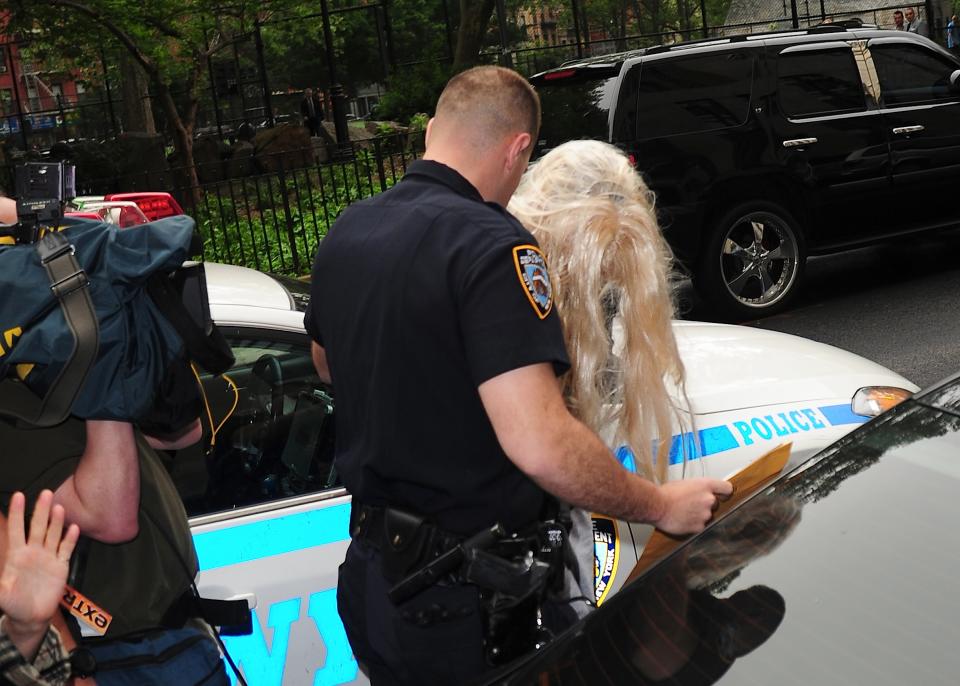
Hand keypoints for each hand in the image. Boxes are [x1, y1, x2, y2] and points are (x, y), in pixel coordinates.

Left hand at [0, 490, 79, 659]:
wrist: (32, 617)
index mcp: (17, 556)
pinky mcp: (61, 566)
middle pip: (38, 527)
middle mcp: (33, 552)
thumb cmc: (13, 605)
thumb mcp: (2, 594)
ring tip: (59, 508)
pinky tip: (74, 528)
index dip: (18, 513)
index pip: (17, 530)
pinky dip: (70, 539)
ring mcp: (48, 557)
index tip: (19, 496)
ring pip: (53, 535)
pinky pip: (66, 549)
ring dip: (57, 521)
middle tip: (46, 493)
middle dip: (41, 511)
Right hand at [653, 478, 732, 535]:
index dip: (724, 493)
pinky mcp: (699, 527)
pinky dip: (693, 525)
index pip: (727, 488)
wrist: (656, 505)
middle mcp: (709, 499)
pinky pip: (700, 527)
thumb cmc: (666, 493)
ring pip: (707, 516)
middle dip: (705, 505)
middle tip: (691, 505)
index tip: (722, 496)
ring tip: (684, 513)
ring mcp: (705, 514)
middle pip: (715, 504)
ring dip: (699, 516)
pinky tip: (682, 520)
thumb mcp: (685, 484)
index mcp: (706, 485)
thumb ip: (698, 488)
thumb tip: (701, 493)